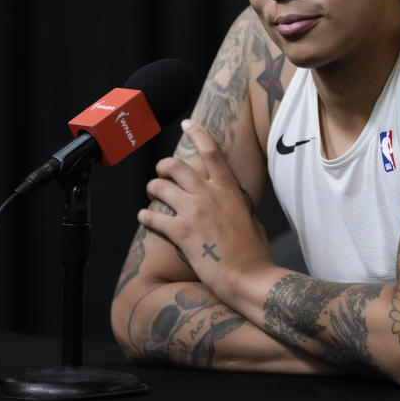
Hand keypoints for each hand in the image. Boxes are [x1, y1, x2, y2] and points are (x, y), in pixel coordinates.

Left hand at [138, 119, 273, 294]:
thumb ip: (237, 205)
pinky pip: (152, 217)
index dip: (197, 133)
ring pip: (159, 187)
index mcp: (229, 189)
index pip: (211, 151)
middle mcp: (209, 194)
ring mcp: (194, 212)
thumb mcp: (251, 218)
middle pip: (176, 166)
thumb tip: (234, 203)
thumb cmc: (255, 252)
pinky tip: (144, 219)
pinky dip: (145, 216)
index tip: (187, 124)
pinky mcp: (181, 232)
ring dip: (152, 189)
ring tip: (151, 196)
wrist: (250, 276)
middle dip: (163, 166)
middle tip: (161, 174)